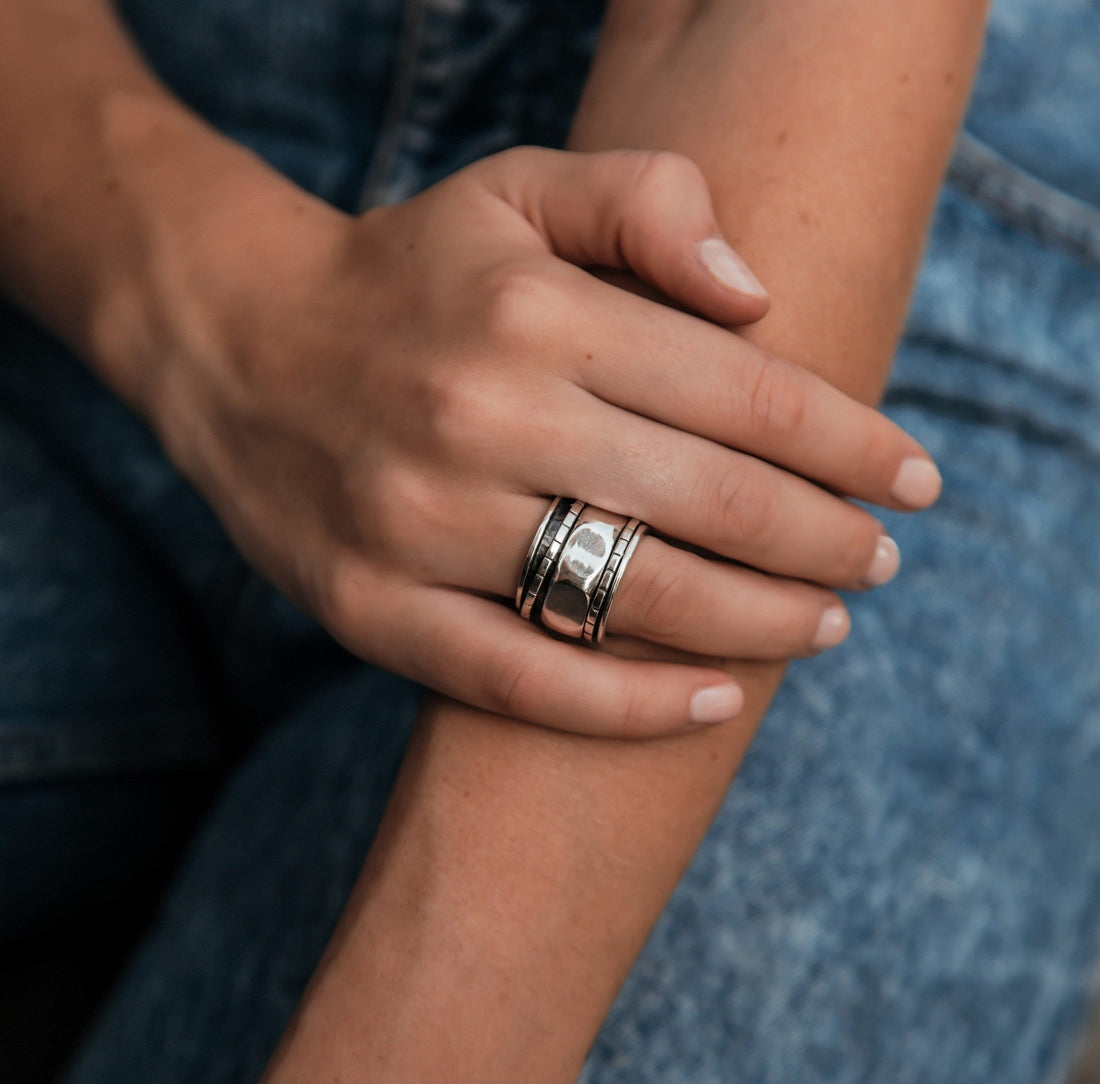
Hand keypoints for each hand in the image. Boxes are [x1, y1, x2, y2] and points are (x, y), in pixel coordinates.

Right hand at [145, 146, 940, 736]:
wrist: (238, 348)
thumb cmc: (406, 275)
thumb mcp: (515, 190)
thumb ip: (644, 201)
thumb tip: (759, 295)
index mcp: (535, 313)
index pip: (741, 389)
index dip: (849, 442)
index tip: (914, 477)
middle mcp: (483, 417)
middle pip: (710, 502)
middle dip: (827, 539)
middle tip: (884, 558)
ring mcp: (423, 524)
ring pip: (634, 597)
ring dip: (760, 623)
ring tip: (828, 624)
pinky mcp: (376, 608)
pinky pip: (525, 678)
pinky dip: (631, 706)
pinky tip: (715, 704)